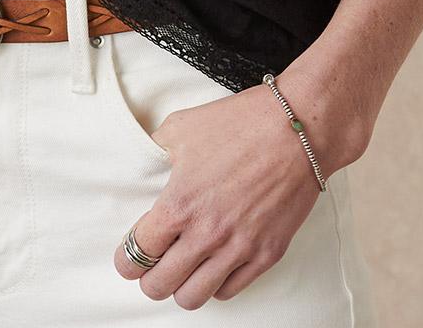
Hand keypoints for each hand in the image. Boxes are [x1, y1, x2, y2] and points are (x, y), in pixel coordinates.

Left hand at [112, 83, 339, 306]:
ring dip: (181, 287)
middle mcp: (206, 234)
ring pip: (193, 298)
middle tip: (153, 265)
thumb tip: (143, 165)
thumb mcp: (182, 127)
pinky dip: (216, 282)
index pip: (137, 253)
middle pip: (159, 286)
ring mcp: (238, 249)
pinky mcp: (266, 255)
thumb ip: (155, 150)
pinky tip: (214, 263)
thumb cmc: (241, 123)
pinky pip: (230, 291)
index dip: (125, 259)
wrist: (297, 129)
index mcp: (179, 204)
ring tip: (183, 269)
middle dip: (149, 278)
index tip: (127, 257)